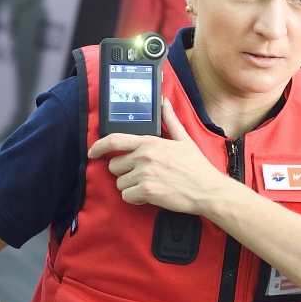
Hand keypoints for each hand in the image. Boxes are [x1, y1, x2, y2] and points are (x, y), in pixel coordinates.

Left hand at [87, 99, 228, 214]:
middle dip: (124, 173)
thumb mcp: (184, 139)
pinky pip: (126, 196)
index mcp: (150, 142)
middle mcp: (144, 156)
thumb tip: (164, 102)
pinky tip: (151, 196)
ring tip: (150, 186)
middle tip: (141, 176)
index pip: (114, 140)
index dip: (98, 147)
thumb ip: (170, 120)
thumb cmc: (197, 167)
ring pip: (120, 183)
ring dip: (131, 187)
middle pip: (114, 166)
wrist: (208, 190)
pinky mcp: (147, 191)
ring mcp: (144, 173)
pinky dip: (136, 199)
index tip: (93, 152)